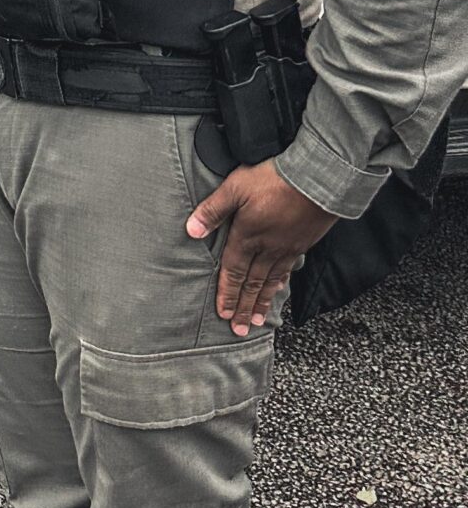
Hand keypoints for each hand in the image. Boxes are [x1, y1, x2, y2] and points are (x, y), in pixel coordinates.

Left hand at [185, 160, 337, 335]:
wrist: (316, 179)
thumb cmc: (273, 179)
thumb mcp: (235, 188)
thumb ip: (213, 210)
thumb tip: (191, 230)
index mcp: (247, 236)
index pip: (233, 271)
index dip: (227, 293)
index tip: (224, 313)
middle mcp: (267, 248)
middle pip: (252, 283)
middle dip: (244, 307)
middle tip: (239, 328)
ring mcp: (287, 248)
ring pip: (271, 281)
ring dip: (262, 302)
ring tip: (257, 320)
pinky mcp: (302, 243)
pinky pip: (287, 271)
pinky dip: (280, 285)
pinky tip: (277, 290)